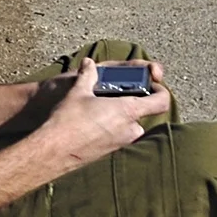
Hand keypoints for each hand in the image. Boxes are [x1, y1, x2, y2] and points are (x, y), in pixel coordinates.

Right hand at [28, 61, 169, 172]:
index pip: (161, 102)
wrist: (54, 151)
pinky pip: (119, 135)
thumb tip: (88, 63)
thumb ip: (88, 75)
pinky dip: (112, 127)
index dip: (161, 91)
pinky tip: (92, 122)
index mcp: (128, 110)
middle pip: (143, 113)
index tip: (153, 84)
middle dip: (132, 102)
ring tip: (100, 108)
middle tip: (115, 93)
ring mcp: (122, 143)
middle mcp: (130, 129)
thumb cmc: (68, 120)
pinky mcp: (112, 152)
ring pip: (130, 125)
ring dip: (121, 116)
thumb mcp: (78, 91)